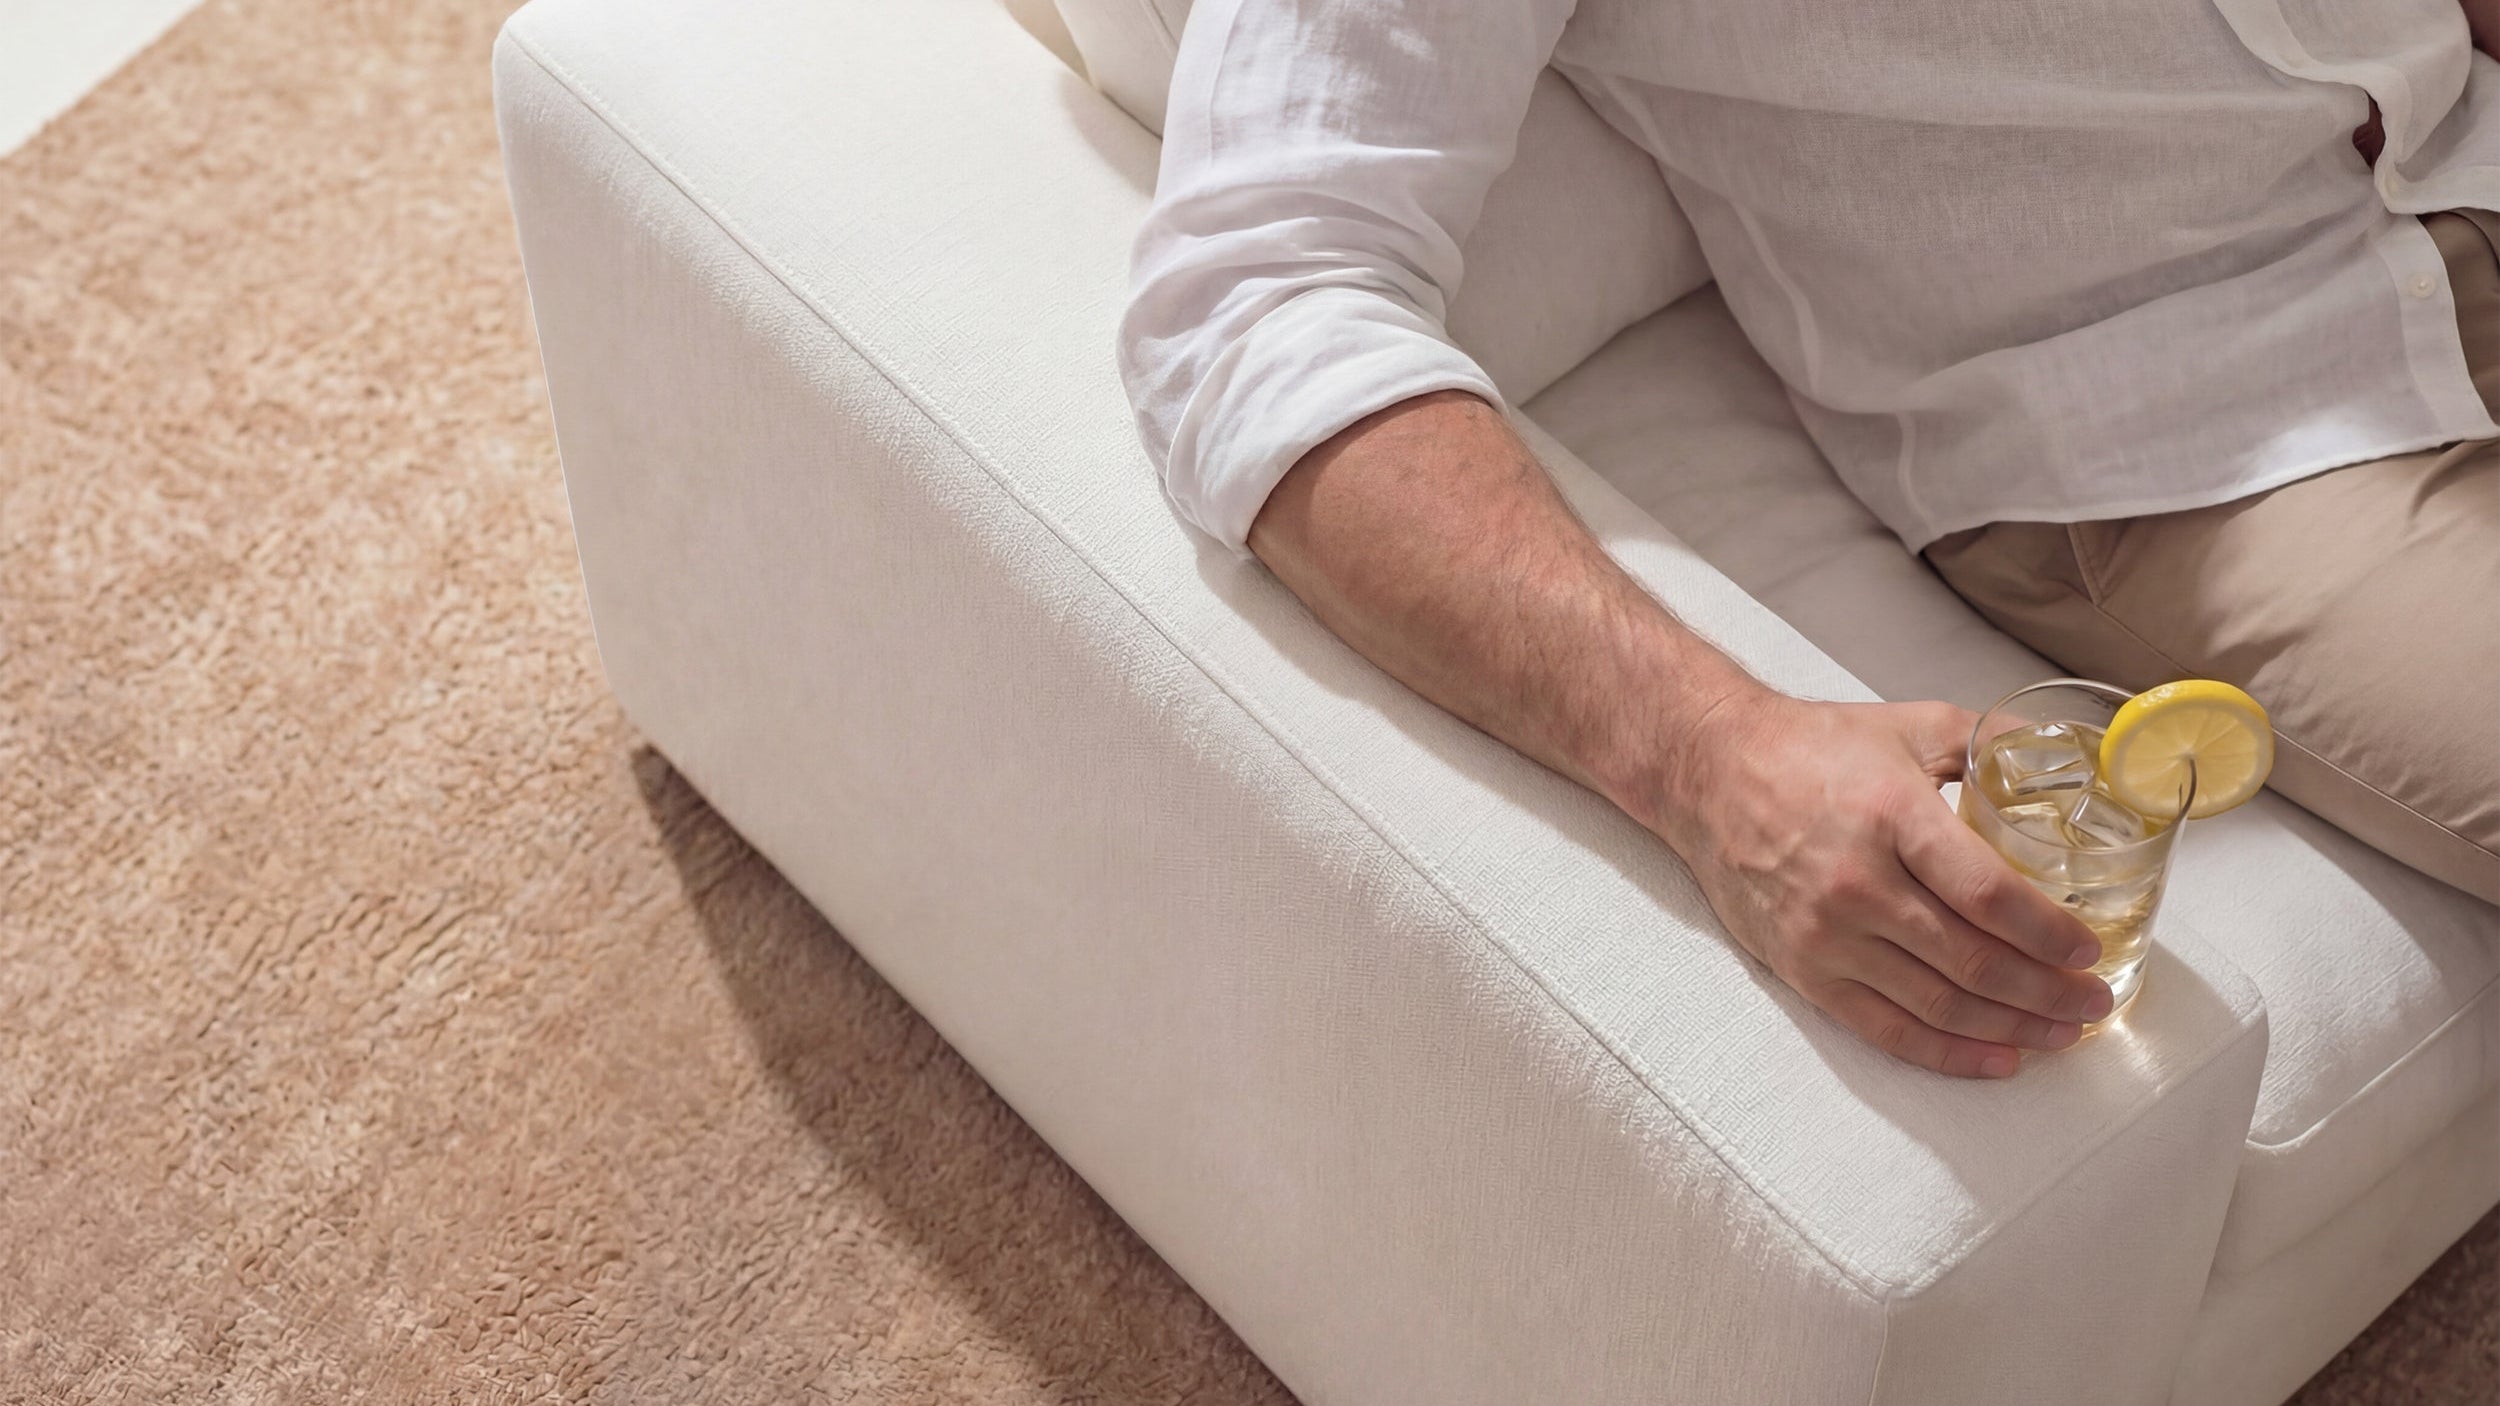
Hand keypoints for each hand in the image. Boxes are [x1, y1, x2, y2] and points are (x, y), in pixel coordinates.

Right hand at [1646, 689, 2113, 1077]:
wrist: (1709, 774)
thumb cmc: (1809, 748)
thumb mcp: (1909, 724)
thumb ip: (1989, 739)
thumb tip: (2067, 757)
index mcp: (1892, 816)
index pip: (1988, 893)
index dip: (2049, 931)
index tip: (2088, 948)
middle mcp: (1858, 883)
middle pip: (1973, 960)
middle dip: (2047, 990)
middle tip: (2093, 997)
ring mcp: (1827, 934)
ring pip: (1939, 1004)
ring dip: (2013, 1027)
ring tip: (2062, 1031)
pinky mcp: (1804, 968)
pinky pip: (1885, 1028)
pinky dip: (1948, 1053)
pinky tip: (1998, 1057)